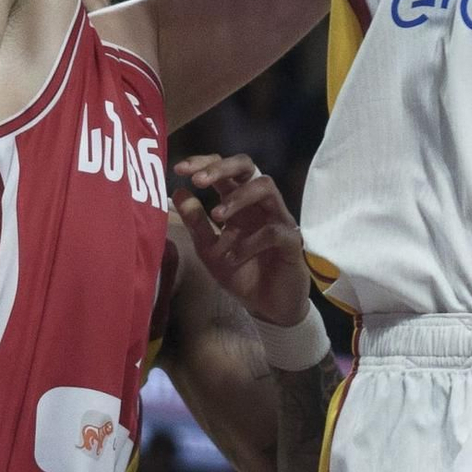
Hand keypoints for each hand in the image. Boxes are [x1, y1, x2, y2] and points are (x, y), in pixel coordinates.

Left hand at [170, 153, 309, 328]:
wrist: (268, 308)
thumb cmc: (241, 274)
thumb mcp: (210, 250)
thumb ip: (196, 223)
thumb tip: (179, 190)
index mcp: (239, 202)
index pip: (224, 171)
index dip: (203, 163)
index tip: (178, 169)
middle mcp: (259, 204)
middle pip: (248, 166)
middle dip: (222, 168)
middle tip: (199, 180)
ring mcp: (278, 218)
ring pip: (266, 186)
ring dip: (238, 197)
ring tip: (217, 216)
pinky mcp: (292, 240)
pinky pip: (274, 231)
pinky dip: (250, 242)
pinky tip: (234, 257)